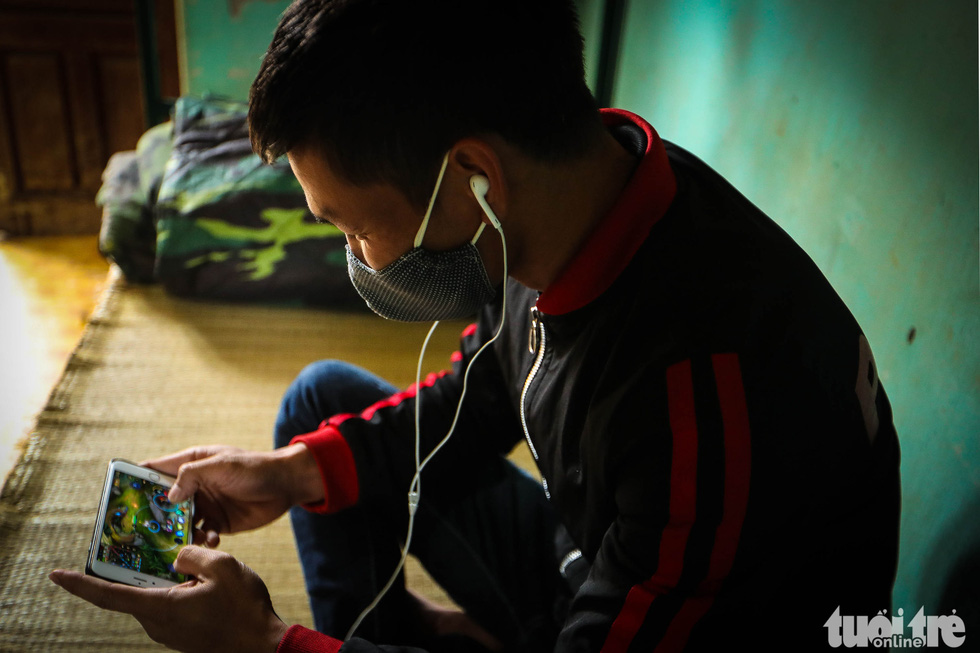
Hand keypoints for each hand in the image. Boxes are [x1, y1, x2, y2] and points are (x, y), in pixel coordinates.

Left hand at [49, 546, 288, 652]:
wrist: (264, 646)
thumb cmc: (244, 609)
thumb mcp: (222, 567)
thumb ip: (192, 554)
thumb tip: (177, 557)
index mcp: (160, 607)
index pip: (108, 595)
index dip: (79, 584)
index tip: (55, 575)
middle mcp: (158, 624)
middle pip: (137, 589)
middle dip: (146, 567)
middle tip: (160, 547)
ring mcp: (170, 632)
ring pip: (158, 595)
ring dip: (172, 578)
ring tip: (203, 563)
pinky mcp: (184, 634)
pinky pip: (173, 605)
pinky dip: (182, 589)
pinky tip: (207, 580)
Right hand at [141, 444, 321, 547]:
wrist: (285, 485)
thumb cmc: (253, 467)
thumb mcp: (220, 465)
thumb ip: (191, 476)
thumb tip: (168, 496)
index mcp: (190, 463)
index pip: (155, 470)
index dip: (136, 481)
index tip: (118, 497)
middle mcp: (194, 486)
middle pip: (163, 502)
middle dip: (152, 516)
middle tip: (140, 532)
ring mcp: (205, 505)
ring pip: (180, 523)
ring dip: (178, 532)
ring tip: (177, 541)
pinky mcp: (219, 523)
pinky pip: (202, 535)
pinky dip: (203, 540)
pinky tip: (210, 539)